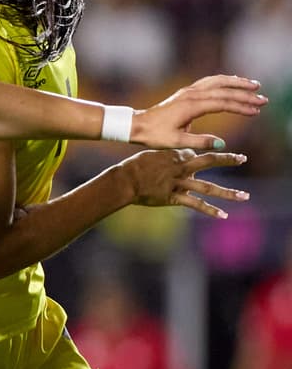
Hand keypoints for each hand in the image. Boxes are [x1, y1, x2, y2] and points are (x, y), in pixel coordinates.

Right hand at [117, 149, 249, 217]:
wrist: (124, 181)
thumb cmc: (133, 167)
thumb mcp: (151, 155)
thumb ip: (167, 156)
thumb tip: (175, 155)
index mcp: (174, 156)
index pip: (195, 153)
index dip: (202, 153)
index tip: (210, 154)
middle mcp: (180, 168)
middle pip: (208, 162)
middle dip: (227, 160)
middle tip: (242, 158)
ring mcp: (179, 184)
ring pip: (208, 187)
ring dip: (228, 192)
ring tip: (245, 196)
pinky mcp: (174, 198)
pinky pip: (195, 204)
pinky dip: (210, 210)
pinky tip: (223, 215)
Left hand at [130, 75, 265, 149]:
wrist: (137, 125)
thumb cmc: (154, 135)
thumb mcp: (176, 142)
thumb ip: (200, 142)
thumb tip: (221, 143)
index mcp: (191, 106)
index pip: (222, 103)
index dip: (241, 106)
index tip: (256, 110)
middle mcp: (190, 95)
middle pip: (223, 89)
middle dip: (244, 93)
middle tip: (263, 98)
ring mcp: (188, 92)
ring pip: (216, 81)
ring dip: (235, 82)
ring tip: (253, 85)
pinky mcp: (185, 93)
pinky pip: (208, 82)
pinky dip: (223, 81)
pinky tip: (232, 83)